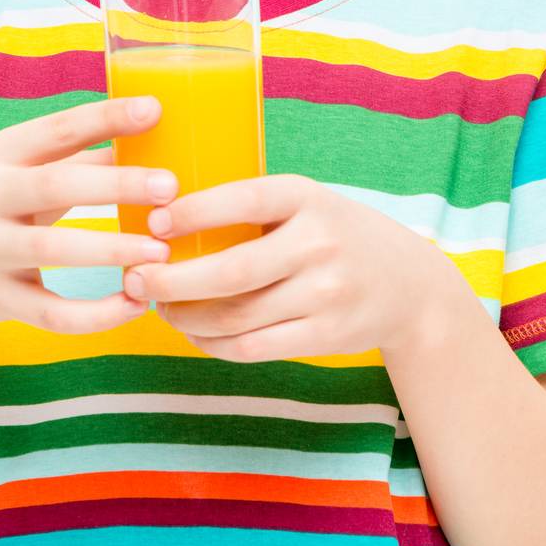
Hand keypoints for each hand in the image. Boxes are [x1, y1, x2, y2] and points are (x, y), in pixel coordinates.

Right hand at [0, 96, 176, 340]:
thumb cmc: (0, 210)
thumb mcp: (25, 174)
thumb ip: (82, 158)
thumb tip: (154, 135)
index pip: (56, 129)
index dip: (105, 118)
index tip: (154, 110)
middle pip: (55, 185)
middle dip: (117, 185)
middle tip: (170, 188)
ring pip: (55, 250)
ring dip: (114, 250)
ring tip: (162, 252)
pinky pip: (53, 313)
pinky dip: (98, 314)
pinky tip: (137, 303)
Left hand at [122, 172, 441, 361]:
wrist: (410, 286)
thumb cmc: (335, 234)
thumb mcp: (306, 203)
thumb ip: (253, 207)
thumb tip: (163, 216)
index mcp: (307, 197)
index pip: (243, 200)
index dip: (193, 212)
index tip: (153, 222)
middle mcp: (318, 244)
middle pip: (231, 272)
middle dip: (172, 280)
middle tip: (135, 278)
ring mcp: (325, 294)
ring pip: (236, 317)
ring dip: (186, 316)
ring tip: (159, 306)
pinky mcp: (325, 336)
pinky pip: (253, 348)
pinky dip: (213, 343)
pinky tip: (194, 331)